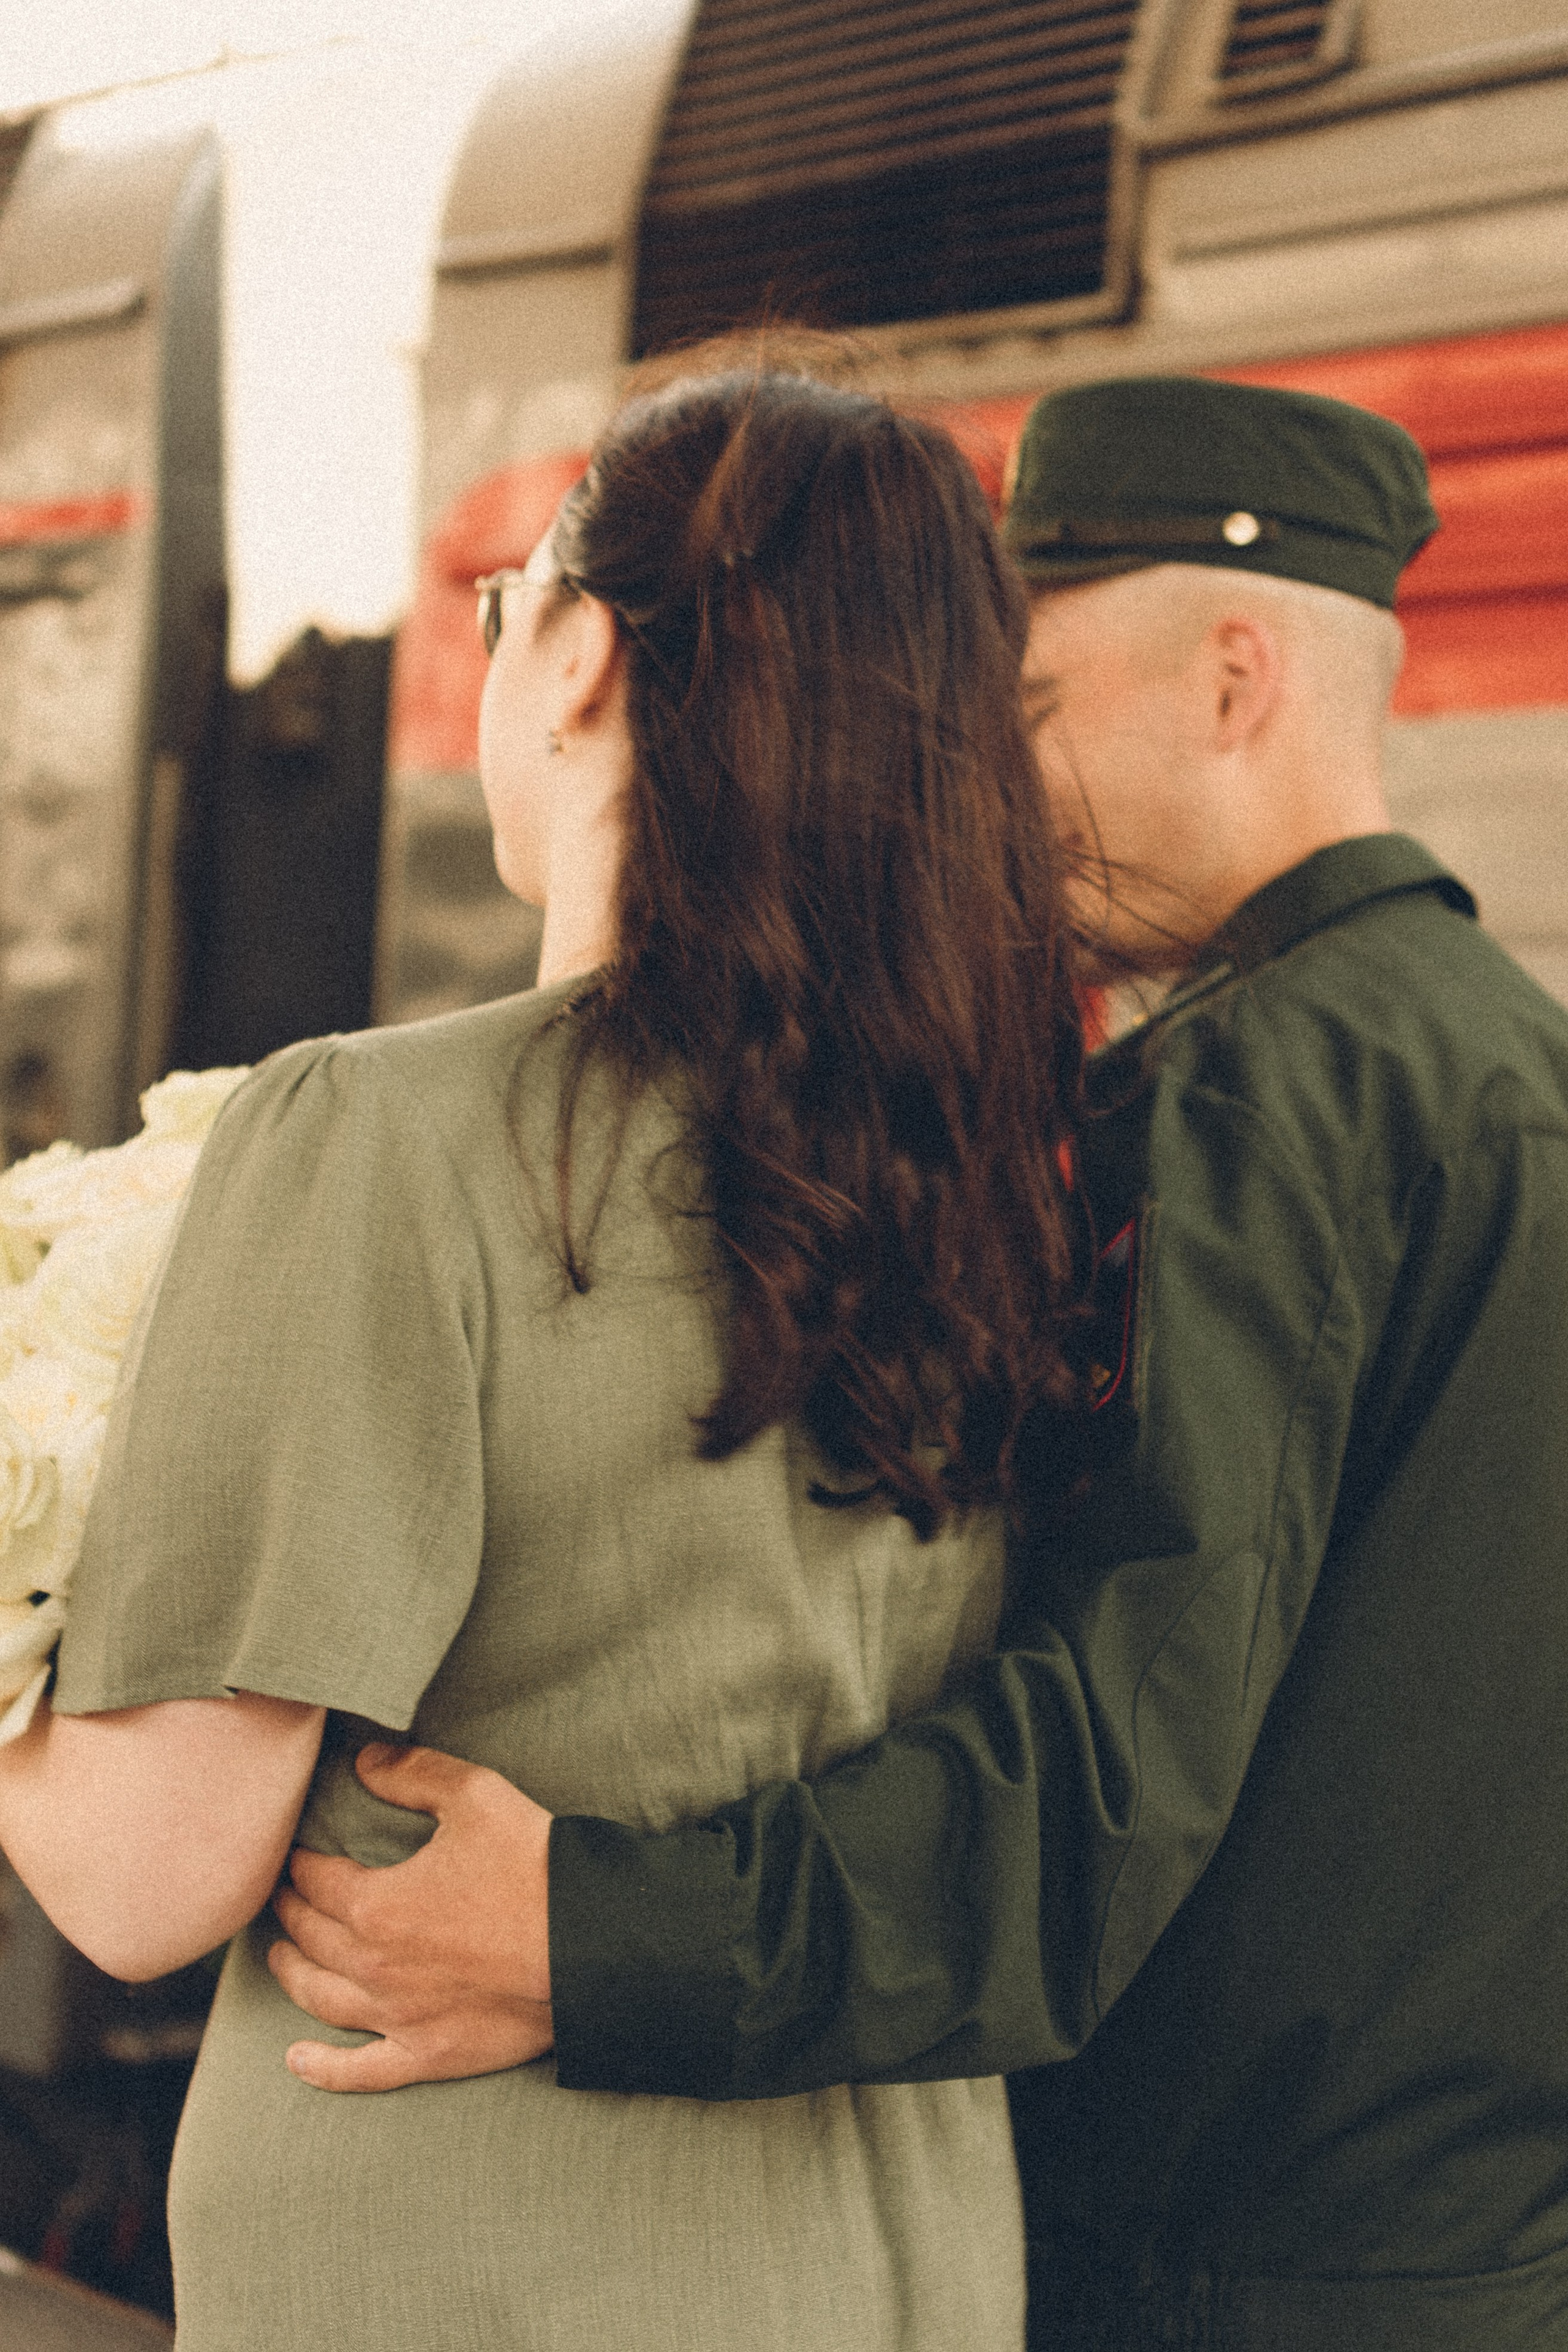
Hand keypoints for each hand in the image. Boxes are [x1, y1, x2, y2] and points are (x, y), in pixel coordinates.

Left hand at [267, 1742, 553, 2092]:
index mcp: (376, 1905)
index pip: (317, 1882)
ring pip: (322, 2000)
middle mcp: (374, 1968)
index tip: (294, 1855)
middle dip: (292, 1912)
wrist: (590, 1946)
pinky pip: (361, 2071)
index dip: (300, 1865)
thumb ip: (412, 1774)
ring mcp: (398, 2019)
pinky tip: (298, 2061)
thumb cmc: (534, 1868)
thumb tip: (363, 1760)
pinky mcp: (428, 2055)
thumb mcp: (475, 1797)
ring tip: (281, 1959)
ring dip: (294, 1976)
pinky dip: (323, 2069)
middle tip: (282, 1897)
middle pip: (312, 1938)